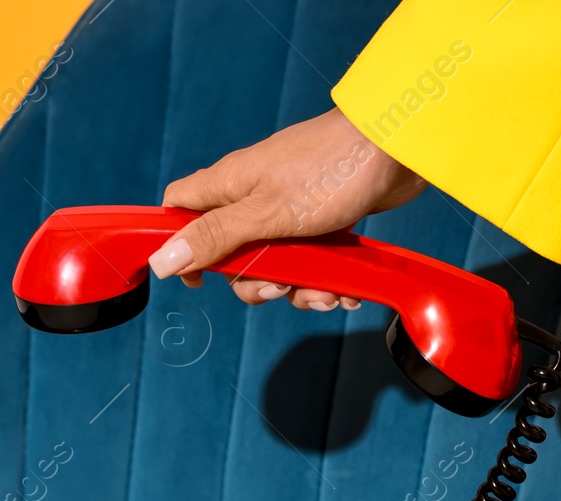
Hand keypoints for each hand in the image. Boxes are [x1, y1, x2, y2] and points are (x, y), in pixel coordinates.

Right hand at [149, 108, 426, 309]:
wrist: (398, 148)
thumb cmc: (330, 170)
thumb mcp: (264, 214)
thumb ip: (214, 238)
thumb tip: (163, 261)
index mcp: (228, 186)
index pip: (179, 210)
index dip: (179, 244)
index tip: (198, 275)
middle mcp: (252, 195)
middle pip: (229, 252)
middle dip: (253, 282)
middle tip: (278, 288)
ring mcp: (287, 207)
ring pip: (272, 262)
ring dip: (297, 288)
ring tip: (325, 293)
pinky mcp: (320, 218)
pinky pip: (307, 260)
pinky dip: (322, 279)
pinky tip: (343, 290)